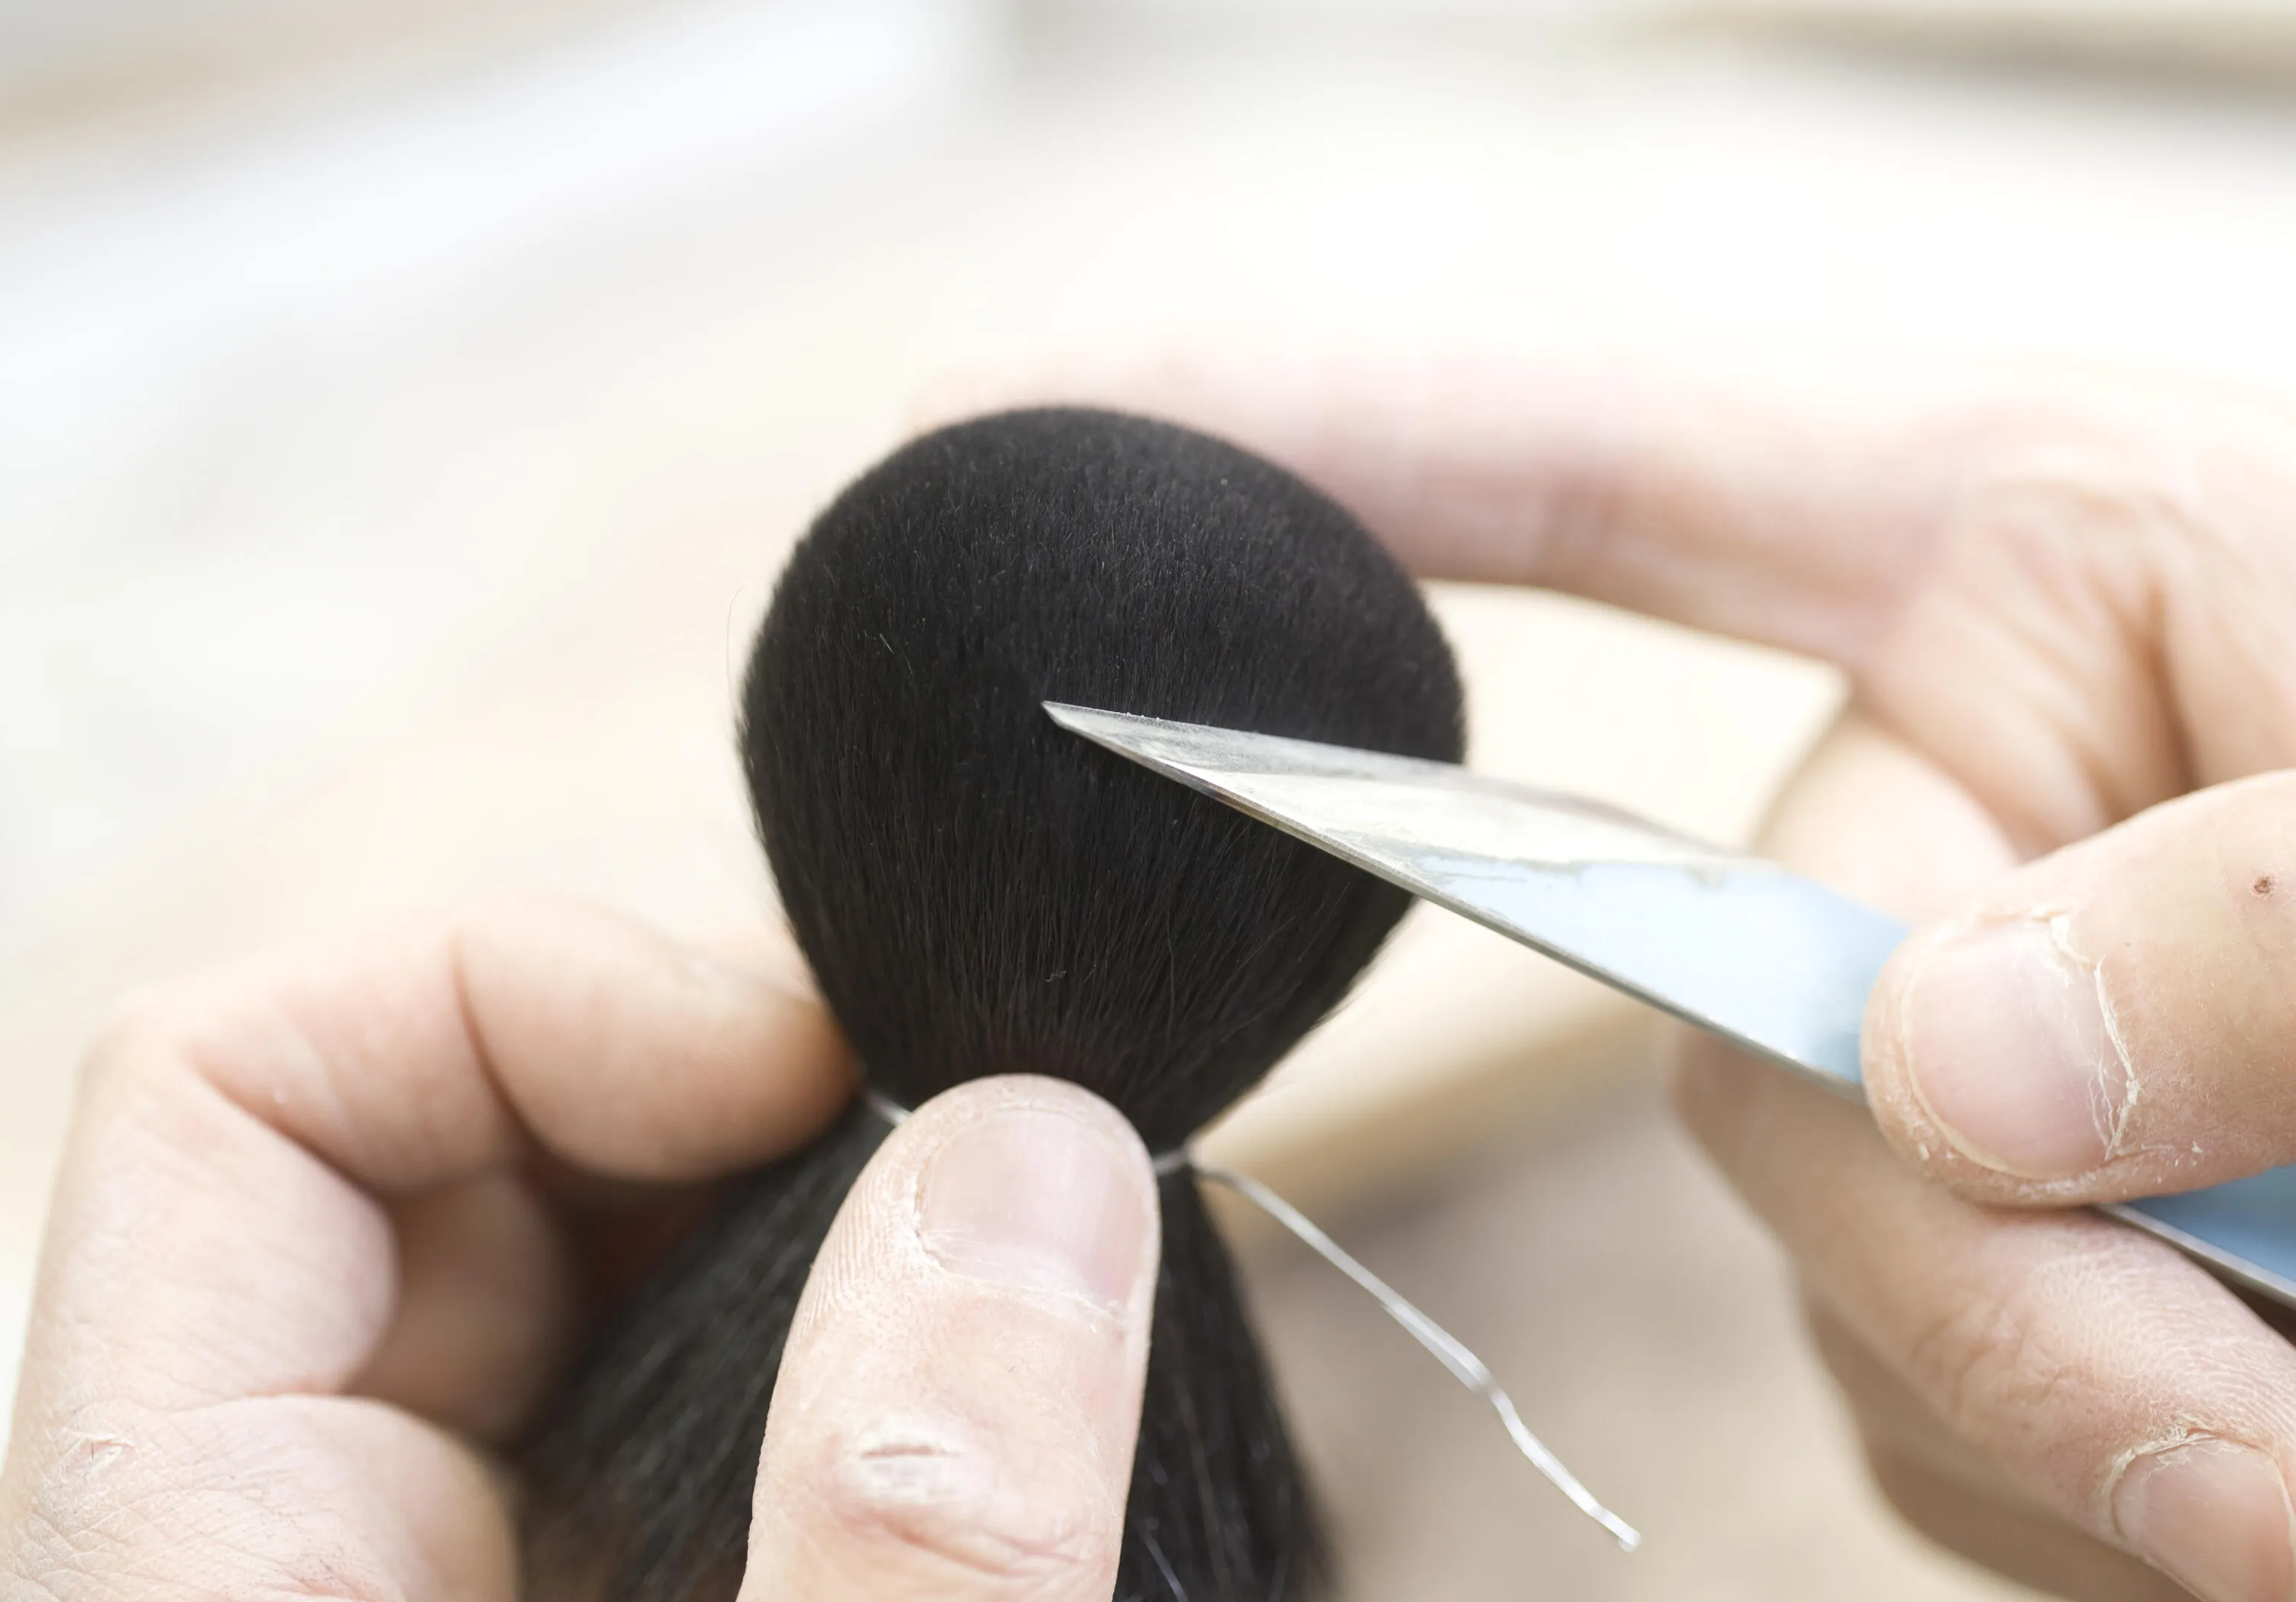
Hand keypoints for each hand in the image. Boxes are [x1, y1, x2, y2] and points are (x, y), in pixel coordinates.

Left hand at [0, 895, 1162, 1601]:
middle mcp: (283, 1533)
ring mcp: (434, 1562)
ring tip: (1022, 1247)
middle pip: (443, 1130)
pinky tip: (980, 1365)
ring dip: (813, 1206)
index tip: (820, 1067)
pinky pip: (669, 1374)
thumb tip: (1033, 1157)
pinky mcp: (564, 1590)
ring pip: (582, 1248)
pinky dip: (837, 1326)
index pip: (232, 1084)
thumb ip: (890, 1543)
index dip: (527, 986)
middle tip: (991, 1144)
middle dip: (735, 1093)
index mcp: (194, 1565)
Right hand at [964, 350, 2295, 1599]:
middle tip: (2289, 1459)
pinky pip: (1978, 1419)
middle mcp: (1992, 796)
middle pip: (1755, 1049)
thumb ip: (2280, 927)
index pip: (1600, 461)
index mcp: (2058, 567)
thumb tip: (1954, 1072)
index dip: (1321, 437)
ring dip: (2101, 1424)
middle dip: (1987, 1285)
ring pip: (1867, 1286)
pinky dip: (2136, 1493)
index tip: (1036, 438)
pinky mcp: (2095, 1248)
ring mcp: (2025, 1039)